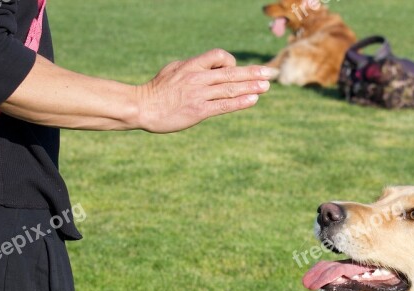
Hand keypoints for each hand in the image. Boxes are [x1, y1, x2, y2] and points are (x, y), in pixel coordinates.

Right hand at [135, 49, 277, 132]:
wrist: (142, 107)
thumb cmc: (157, 90)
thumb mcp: (174, 70)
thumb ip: (193, 68)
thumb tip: (210, 67)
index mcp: (191, 65)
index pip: (218, 56)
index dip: (231, 61)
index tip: (236, 69)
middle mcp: (197, 78)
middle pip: (230, 72)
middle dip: (253, 73)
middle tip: (270, 73)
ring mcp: (199, 94)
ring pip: (230, 88)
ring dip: (251, 87)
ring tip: (267, 86)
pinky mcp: (199, 111)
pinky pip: (224, 105)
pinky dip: (240, 102)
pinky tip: (253, 100)